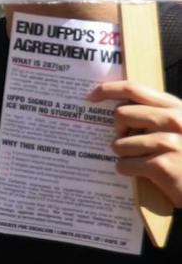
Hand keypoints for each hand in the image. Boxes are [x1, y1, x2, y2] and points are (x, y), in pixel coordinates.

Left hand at [89, 79, 181, 206]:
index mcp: (177, 109)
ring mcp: (169, 143)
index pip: (135, 89)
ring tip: (141, 161)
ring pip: (120, 144)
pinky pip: (124, 165)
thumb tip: (117, 109)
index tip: (91, 96)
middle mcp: (175, 121)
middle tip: (126, 140)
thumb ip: (156, 115)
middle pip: (121, 114)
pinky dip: (127, 170)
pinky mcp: (161, 166)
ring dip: (124, 155)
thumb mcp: (179, 128)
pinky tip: (141, 174)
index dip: (108, 89)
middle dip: (118, 130)